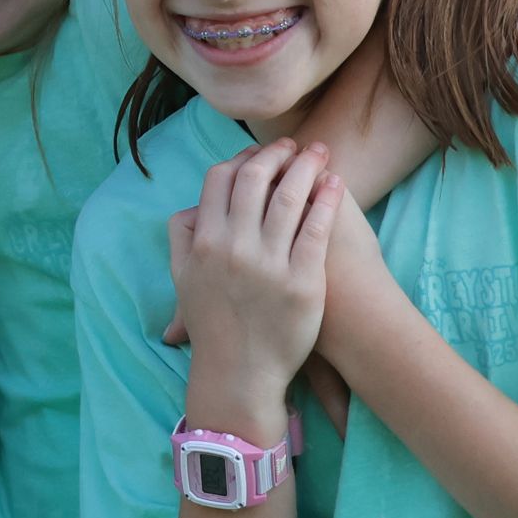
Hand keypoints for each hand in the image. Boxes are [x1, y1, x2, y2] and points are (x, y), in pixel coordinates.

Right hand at [169, 140, 341, 423]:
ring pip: (289, 197)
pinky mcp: (302, 280)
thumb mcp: (182, 279)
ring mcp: (269, 263)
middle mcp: (233, 247)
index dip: (242, 158)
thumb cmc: (213, 325)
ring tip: (320, 153)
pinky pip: (317, 227)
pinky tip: (335, 184)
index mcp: (204, 242)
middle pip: (255, 179)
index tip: (261, 154)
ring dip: (306, 166)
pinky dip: (326, 198)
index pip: (220, 179)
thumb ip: (182, 238)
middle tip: (295, 145)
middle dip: (277, 154)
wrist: (241, 373)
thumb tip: (190, 206)